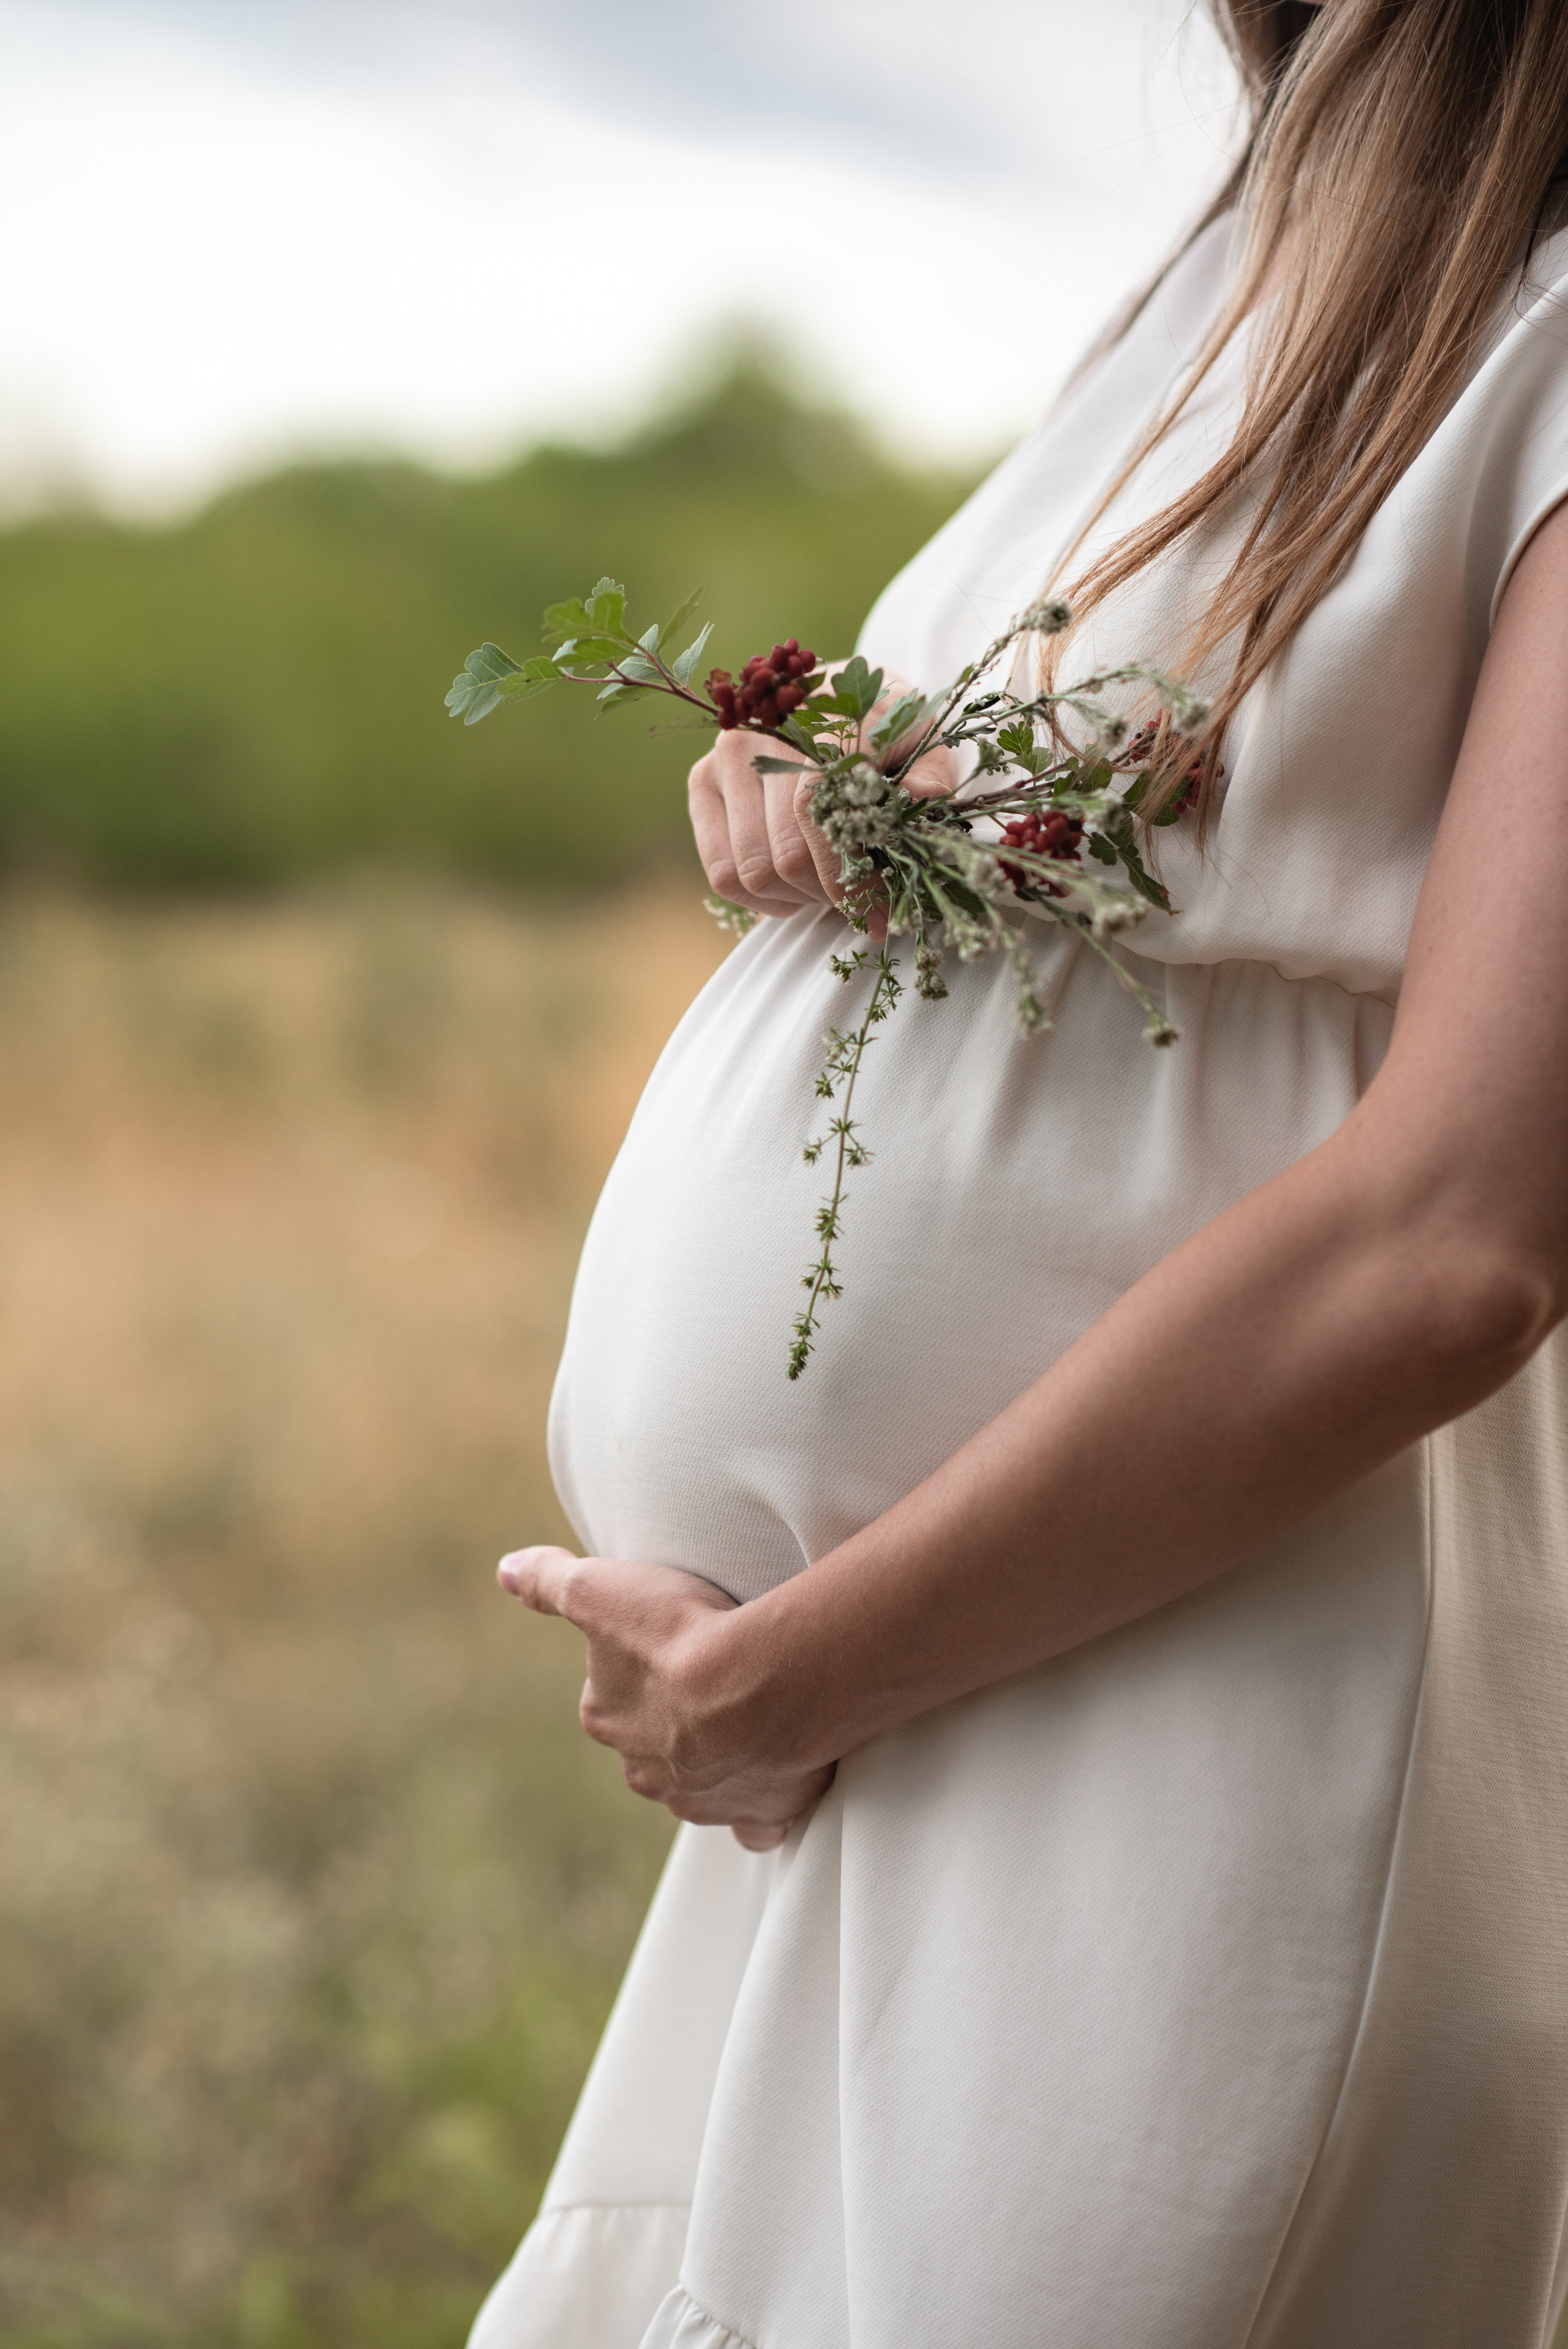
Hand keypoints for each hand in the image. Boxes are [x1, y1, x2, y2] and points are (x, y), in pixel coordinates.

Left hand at [498, 1545, 835, 1850]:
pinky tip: (775, 1777)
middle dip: (679, 1717)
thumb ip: (548, 1581)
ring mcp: (701, 1798)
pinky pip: (755, 1822)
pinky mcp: (757, 1814)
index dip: (640, 1665)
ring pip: (703, 1778)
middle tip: (717, 1672)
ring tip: (757, 1707)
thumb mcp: (599, 1589)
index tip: (670, 1641)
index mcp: (608, 1719)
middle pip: (656, 1741)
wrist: (763, 1683)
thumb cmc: (681, 1632)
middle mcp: (646, 1770)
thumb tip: (506, 1570)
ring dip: (721, 1753)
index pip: (612, 1695)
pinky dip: (762, 1806)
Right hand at [687, 665, 957, 922]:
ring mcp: (725, 757)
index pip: (819, 814)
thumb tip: (925, 794)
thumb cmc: (884, 724)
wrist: (832, 691)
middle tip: (861, 904)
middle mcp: (764, 736)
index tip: (880, 915)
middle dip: (830, 894)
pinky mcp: (702, 781)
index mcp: (819, 721)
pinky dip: (761, 900)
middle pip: (788, 856)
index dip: (851, 877)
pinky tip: (792, 890)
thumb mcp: (922, 739)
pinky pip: (722, 873)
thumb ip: (932, 768)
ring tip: (828, 891)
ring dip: (798, 899)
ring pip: (755, 871)